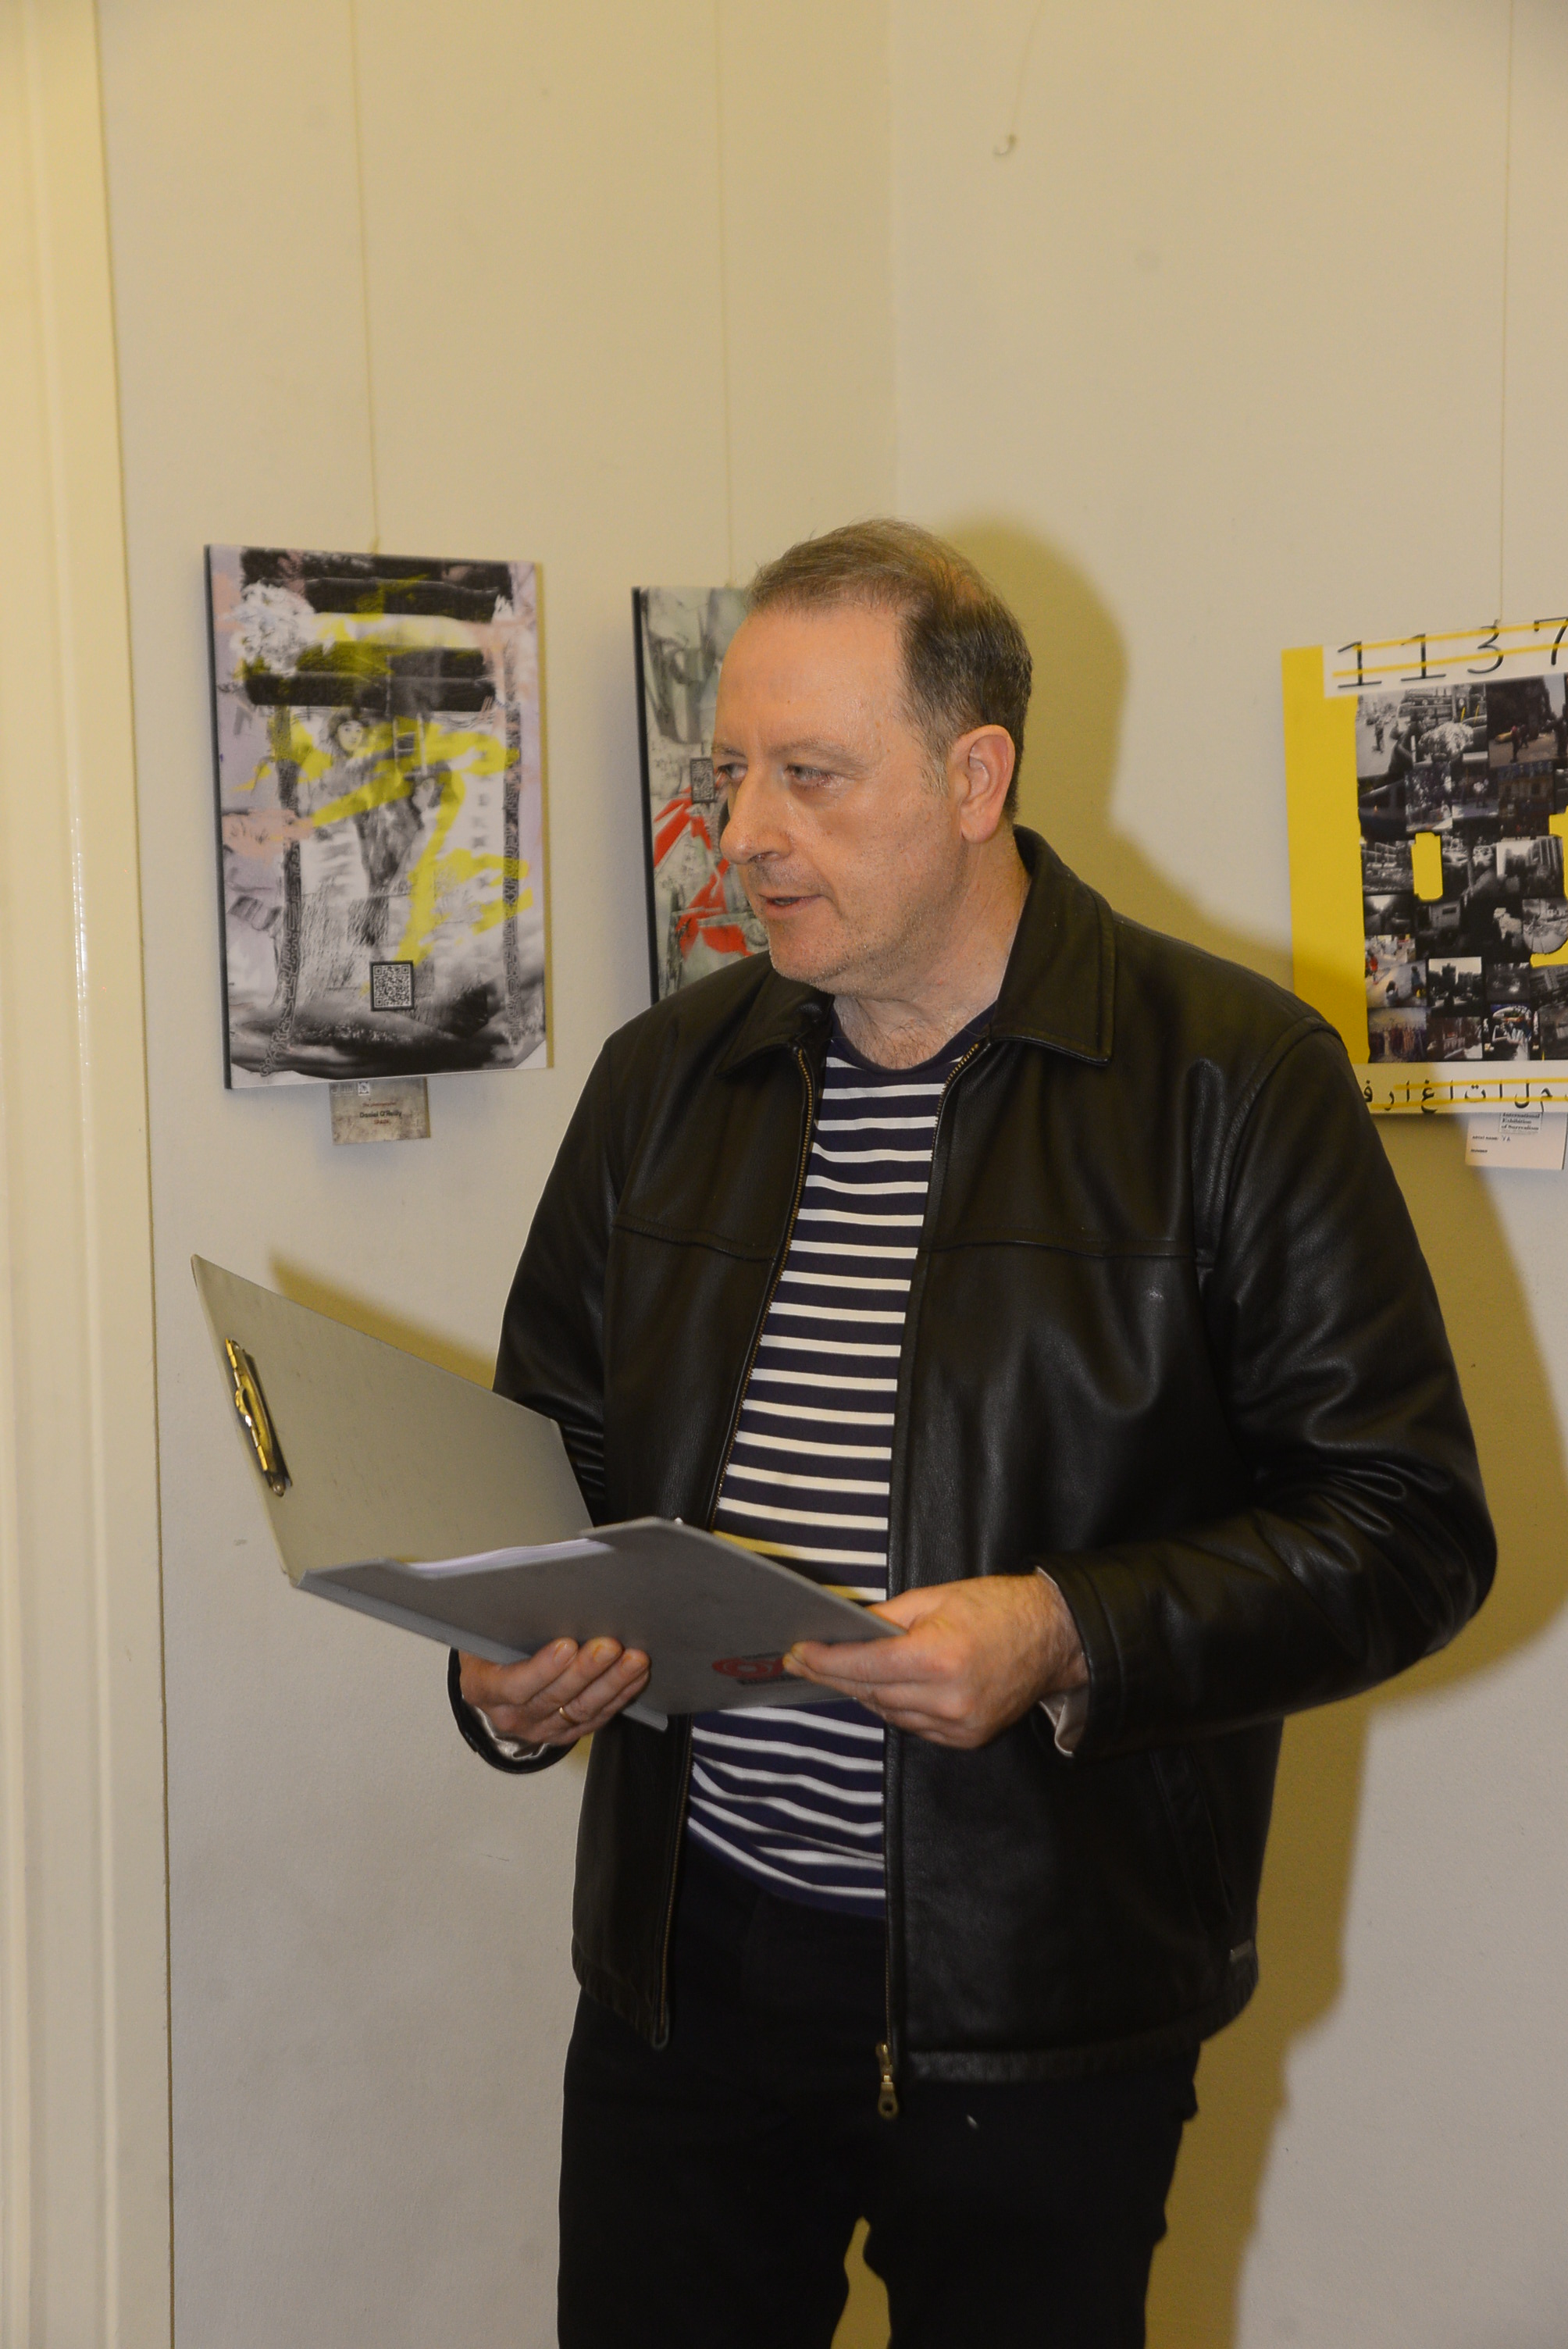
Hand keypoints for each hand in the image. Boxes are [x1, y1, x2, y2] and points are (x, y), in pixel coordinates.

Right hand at [458, 1637, 649, 1748]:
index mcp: (483, 1688)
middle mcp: (511, 1716)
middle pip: (554, 1697)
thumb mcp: (484, 1630)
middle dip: (587, 1670)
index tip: (567, 1645)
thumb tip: (538, 1587)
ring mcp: (540, 1728)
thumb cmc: (489, 1646)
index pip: (514, 1685)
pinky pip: (596, 1716)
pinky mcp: (565, 1731)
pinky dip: (620, 1695)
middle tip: (610, 1646)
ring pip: (581, 1709)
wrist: (490, 1678)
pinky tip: (637, 1675)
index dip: (542, 1668)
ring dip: (612, 1683)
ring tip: (634, 1660)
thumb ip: (506, 1618)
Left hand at [782, 1575, 1086, 1749]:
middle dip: (834, 1675)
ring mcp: (959, 1725)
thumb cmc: (998, 1608)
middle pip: (870, 1692)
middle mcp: (947, 1699)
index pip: (863, 1665)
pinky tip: (886, 1687)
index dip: (824, 1660)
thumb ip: (888, 1618)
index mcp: (938, 1658)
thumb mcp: (937, 1597)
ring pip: (889, 1713)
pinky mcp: (967, 1739)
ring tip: (842, 1670)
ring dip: (864, 1691)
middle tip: (804, 1662)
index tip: (797, 1653)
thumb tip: (846, 1629)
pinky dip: (895, 1706)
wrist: (1055, 1638)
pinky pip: (914, 1725)